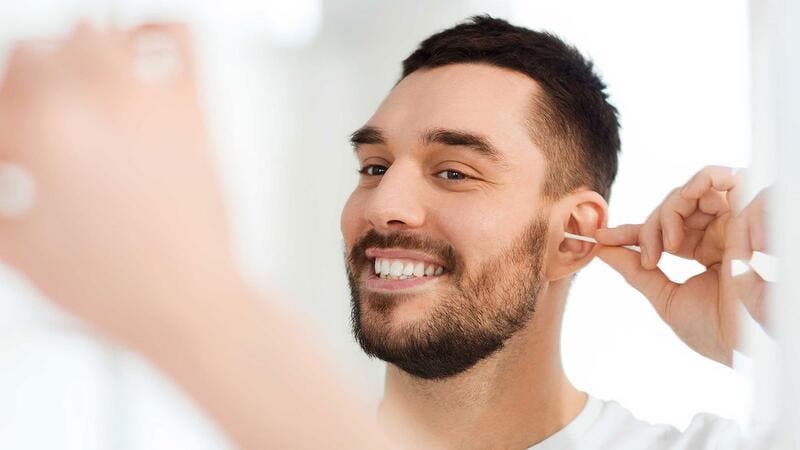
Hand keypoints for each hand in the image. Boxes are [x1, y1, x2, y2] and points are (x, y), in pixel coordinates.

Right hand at [0, 23, 236, 347]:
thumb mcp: (16, 246)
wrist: (187, 301)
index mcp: (43, 131)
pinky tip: (136, 48)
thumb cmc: (116, 287)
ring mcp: (148, 101)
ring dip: (72, 58)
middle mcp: (94, 103)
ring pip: (91, 36)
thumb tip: (4, 166)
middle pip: (32, 57)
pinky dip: (152, 33)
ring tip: (72, 93)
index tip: (11, 151)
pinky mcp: (191, 109)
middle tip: (26, 122)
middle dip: (19, 90)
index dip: (2, 131)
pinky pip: (176, 40)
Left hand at [595, 166, 769, 365]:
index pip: (662, 230)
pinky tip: (688, 200)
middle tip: (650, 258)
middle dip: (650, 228)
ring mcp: (736, 221)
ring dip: (670, 210)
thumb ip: (635, 271)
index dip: (630, 232)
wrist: (753, 344)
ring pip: (691, 192)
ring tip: (670, 243)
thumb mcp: (666, 298)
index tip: (600, 238)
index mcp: (705, 251)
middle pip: (672, 208)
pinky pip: (727, 177)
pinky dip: (702, 180)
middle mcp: (720, 233)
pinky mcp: (753, 211)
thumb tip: (601, 250)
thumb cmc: (718, 330)